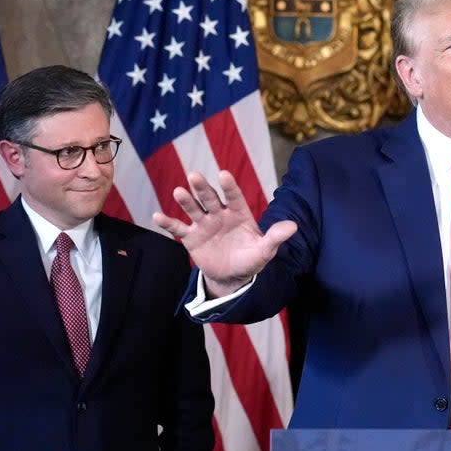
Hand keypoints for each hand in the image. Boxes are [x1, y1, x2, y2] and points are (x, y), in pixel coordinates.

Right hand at [153, 170, 296, 296]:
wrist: (232, 276)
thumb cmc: (251, 259)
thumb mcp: (265, 250)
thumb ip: (276, 237)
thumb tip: (293, 226)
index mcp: (239, 213)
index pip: (234, 197)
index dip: (229, 186)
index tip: (223, 175)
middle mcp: (220, 214)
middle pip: (210, 198)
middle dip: (203, 188)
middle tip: (194, 176)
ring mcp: (204, 224)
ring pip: (194, 209)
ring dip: (186, 201)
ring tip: (178, 192)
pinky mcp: (191, 237)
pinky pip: (178, 228)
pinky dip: (168, 223)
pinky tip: (156, 216)